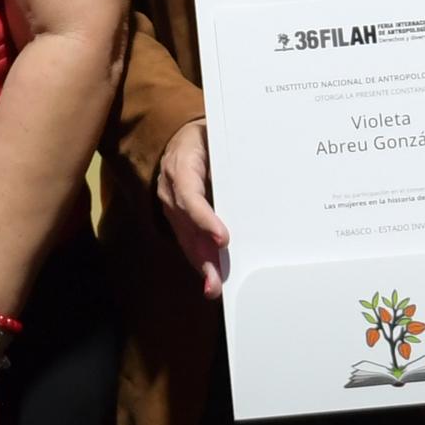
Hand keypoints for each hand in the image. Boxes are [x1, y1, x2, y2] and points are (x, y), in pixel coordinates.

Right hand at [155, 120, 230, 296]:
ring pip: (184, 237)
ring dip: (200, 263)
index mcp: (181, 164)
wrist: (181, 138)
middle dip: (202, 255)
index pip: (190, 195)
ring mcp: (169, 203)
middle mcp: (170, 187)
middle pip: (186, 226)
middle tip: (215, 281)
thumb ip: (228, 158)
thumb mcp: (215, 138)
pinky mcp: (175, 216)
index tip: (223, 238)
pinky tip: (210, 277)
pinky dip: (198, 259)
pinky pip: (185, 240)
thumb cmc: (207, 139)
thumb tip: (255, 176)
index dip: (204, 219)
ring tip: (213, 287)